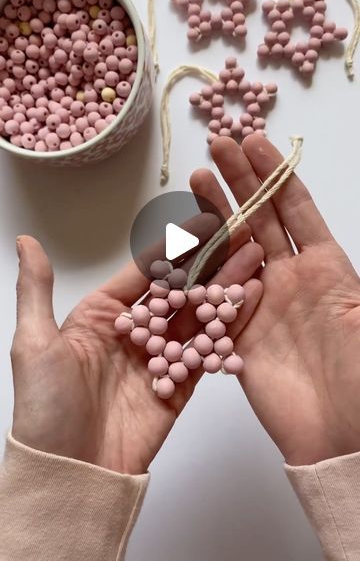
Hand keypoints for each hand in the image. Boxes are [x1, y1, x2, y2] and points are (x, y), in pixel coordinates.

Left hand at [11, 220, 262, 473]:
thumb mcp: (35, 344)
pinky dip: (228, 330)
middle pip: (178, 290)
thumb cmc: (46, 409)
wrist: (70, 475)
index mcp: (102, 315)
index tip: (202, 222)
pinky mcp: (178, 386)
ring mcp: (158, 359)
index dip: (174, 246)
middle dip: (209, 263)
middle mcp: (134, 332)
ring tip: (255, 262)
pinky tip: (250, 305)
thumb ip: (37, 289)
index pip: (145, 272)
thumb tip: (26, 241)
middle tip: (240, 237)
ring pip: (197, 317)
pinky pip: (206, 353)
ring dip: (224, 290)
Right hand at [191, 135, 359, 465]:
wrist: (336, 439)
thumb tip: (327, 247)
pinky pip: (215, 293)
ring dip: (216, 212)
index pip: (296, 210)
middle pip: (260, 219)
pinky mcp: (236, 331)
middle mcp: (290, 279)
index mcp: (326, 268)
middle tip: (217, 146)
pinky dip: (200, 265)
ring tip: (197, 177)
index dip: (275, 175)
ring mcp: (261, 303)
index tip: (253, 142)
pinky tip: (184, 239)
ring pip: (233, 248)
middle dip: (240, 180)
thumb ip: (351, 287)